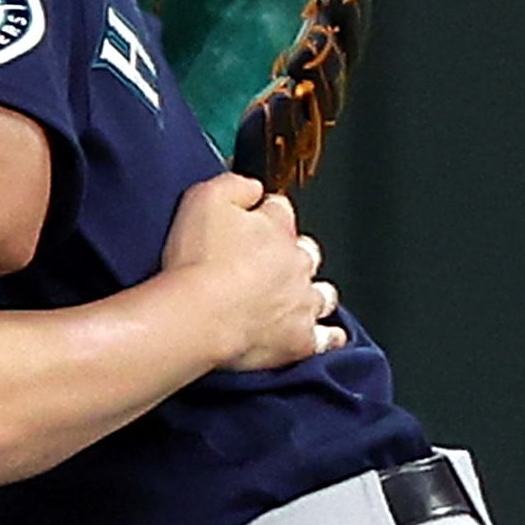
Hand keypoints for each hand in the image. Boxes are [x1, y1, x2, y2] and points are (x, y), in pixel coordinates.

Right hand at [157, 171, 341, 370]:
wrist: (198, 317)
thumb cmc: (196, 264)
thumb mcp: (204, 199)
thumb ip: (235, 185)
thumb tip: (253, 187)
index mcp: (275, 227)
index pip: (280, 210)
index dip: (265, 213)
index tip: (253, 219)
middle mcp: (296, 263)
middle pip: (306, 252)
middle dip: (293, 255)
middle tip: (269, 264)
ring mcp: (301, 303)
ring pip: (323, 294)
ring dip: (315, 294)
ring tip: (299, 298)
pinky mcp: (299, 340)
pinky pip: (326, 338)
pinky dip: (328, 336)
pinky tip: (326, 336)